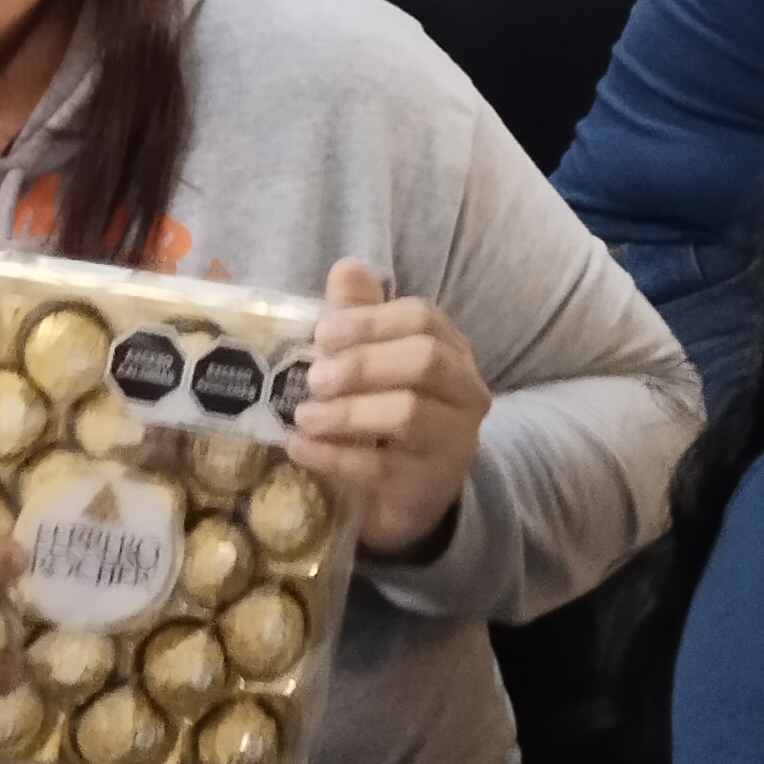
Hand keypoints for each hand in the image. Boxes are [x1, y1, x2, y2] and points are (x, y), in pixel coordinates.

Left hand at [286, 259, 489, 558]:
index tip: (322, 333)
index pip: (423, 318)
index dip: (370, 321)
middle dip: (362, 364)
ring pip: (409, 414)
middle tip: (313, 378)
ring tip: (303, 416)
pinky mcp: (428, 486)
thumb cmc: (383, 414)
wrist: (406, 494)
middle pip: (425, 361)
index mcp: (449, 349)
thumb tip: (347, 268)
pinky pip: (383, 468)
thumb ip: (360, 315)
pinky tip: (300, 448)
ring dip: (348, 412)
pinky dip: (334, 456)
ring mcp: (452, 442)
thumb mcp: (371, 361)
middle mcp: (463, 392)